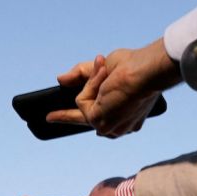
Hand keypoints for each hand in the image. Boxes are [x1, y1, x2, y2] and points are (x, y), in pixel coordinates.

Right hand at [46, 38, 180, 137]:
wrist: (147, 72)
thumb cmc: (135, 67)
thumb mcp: (104, 69)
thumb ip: (82, 74)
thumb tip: (60, 79)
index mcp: (126, 118)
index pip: (99, 120)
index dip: (84, 120)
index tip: (66, 123)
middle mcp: (118, 128)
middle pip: (86, 118)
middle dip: (66, 115)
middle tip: (48, 117)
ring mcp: (108, 127)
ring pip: (83, 104)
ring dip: (93, 84)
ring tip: (110, 73)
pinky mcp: (98, 121)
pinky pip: (81, 100)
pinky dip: (92, 85)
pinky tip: (108, 81)